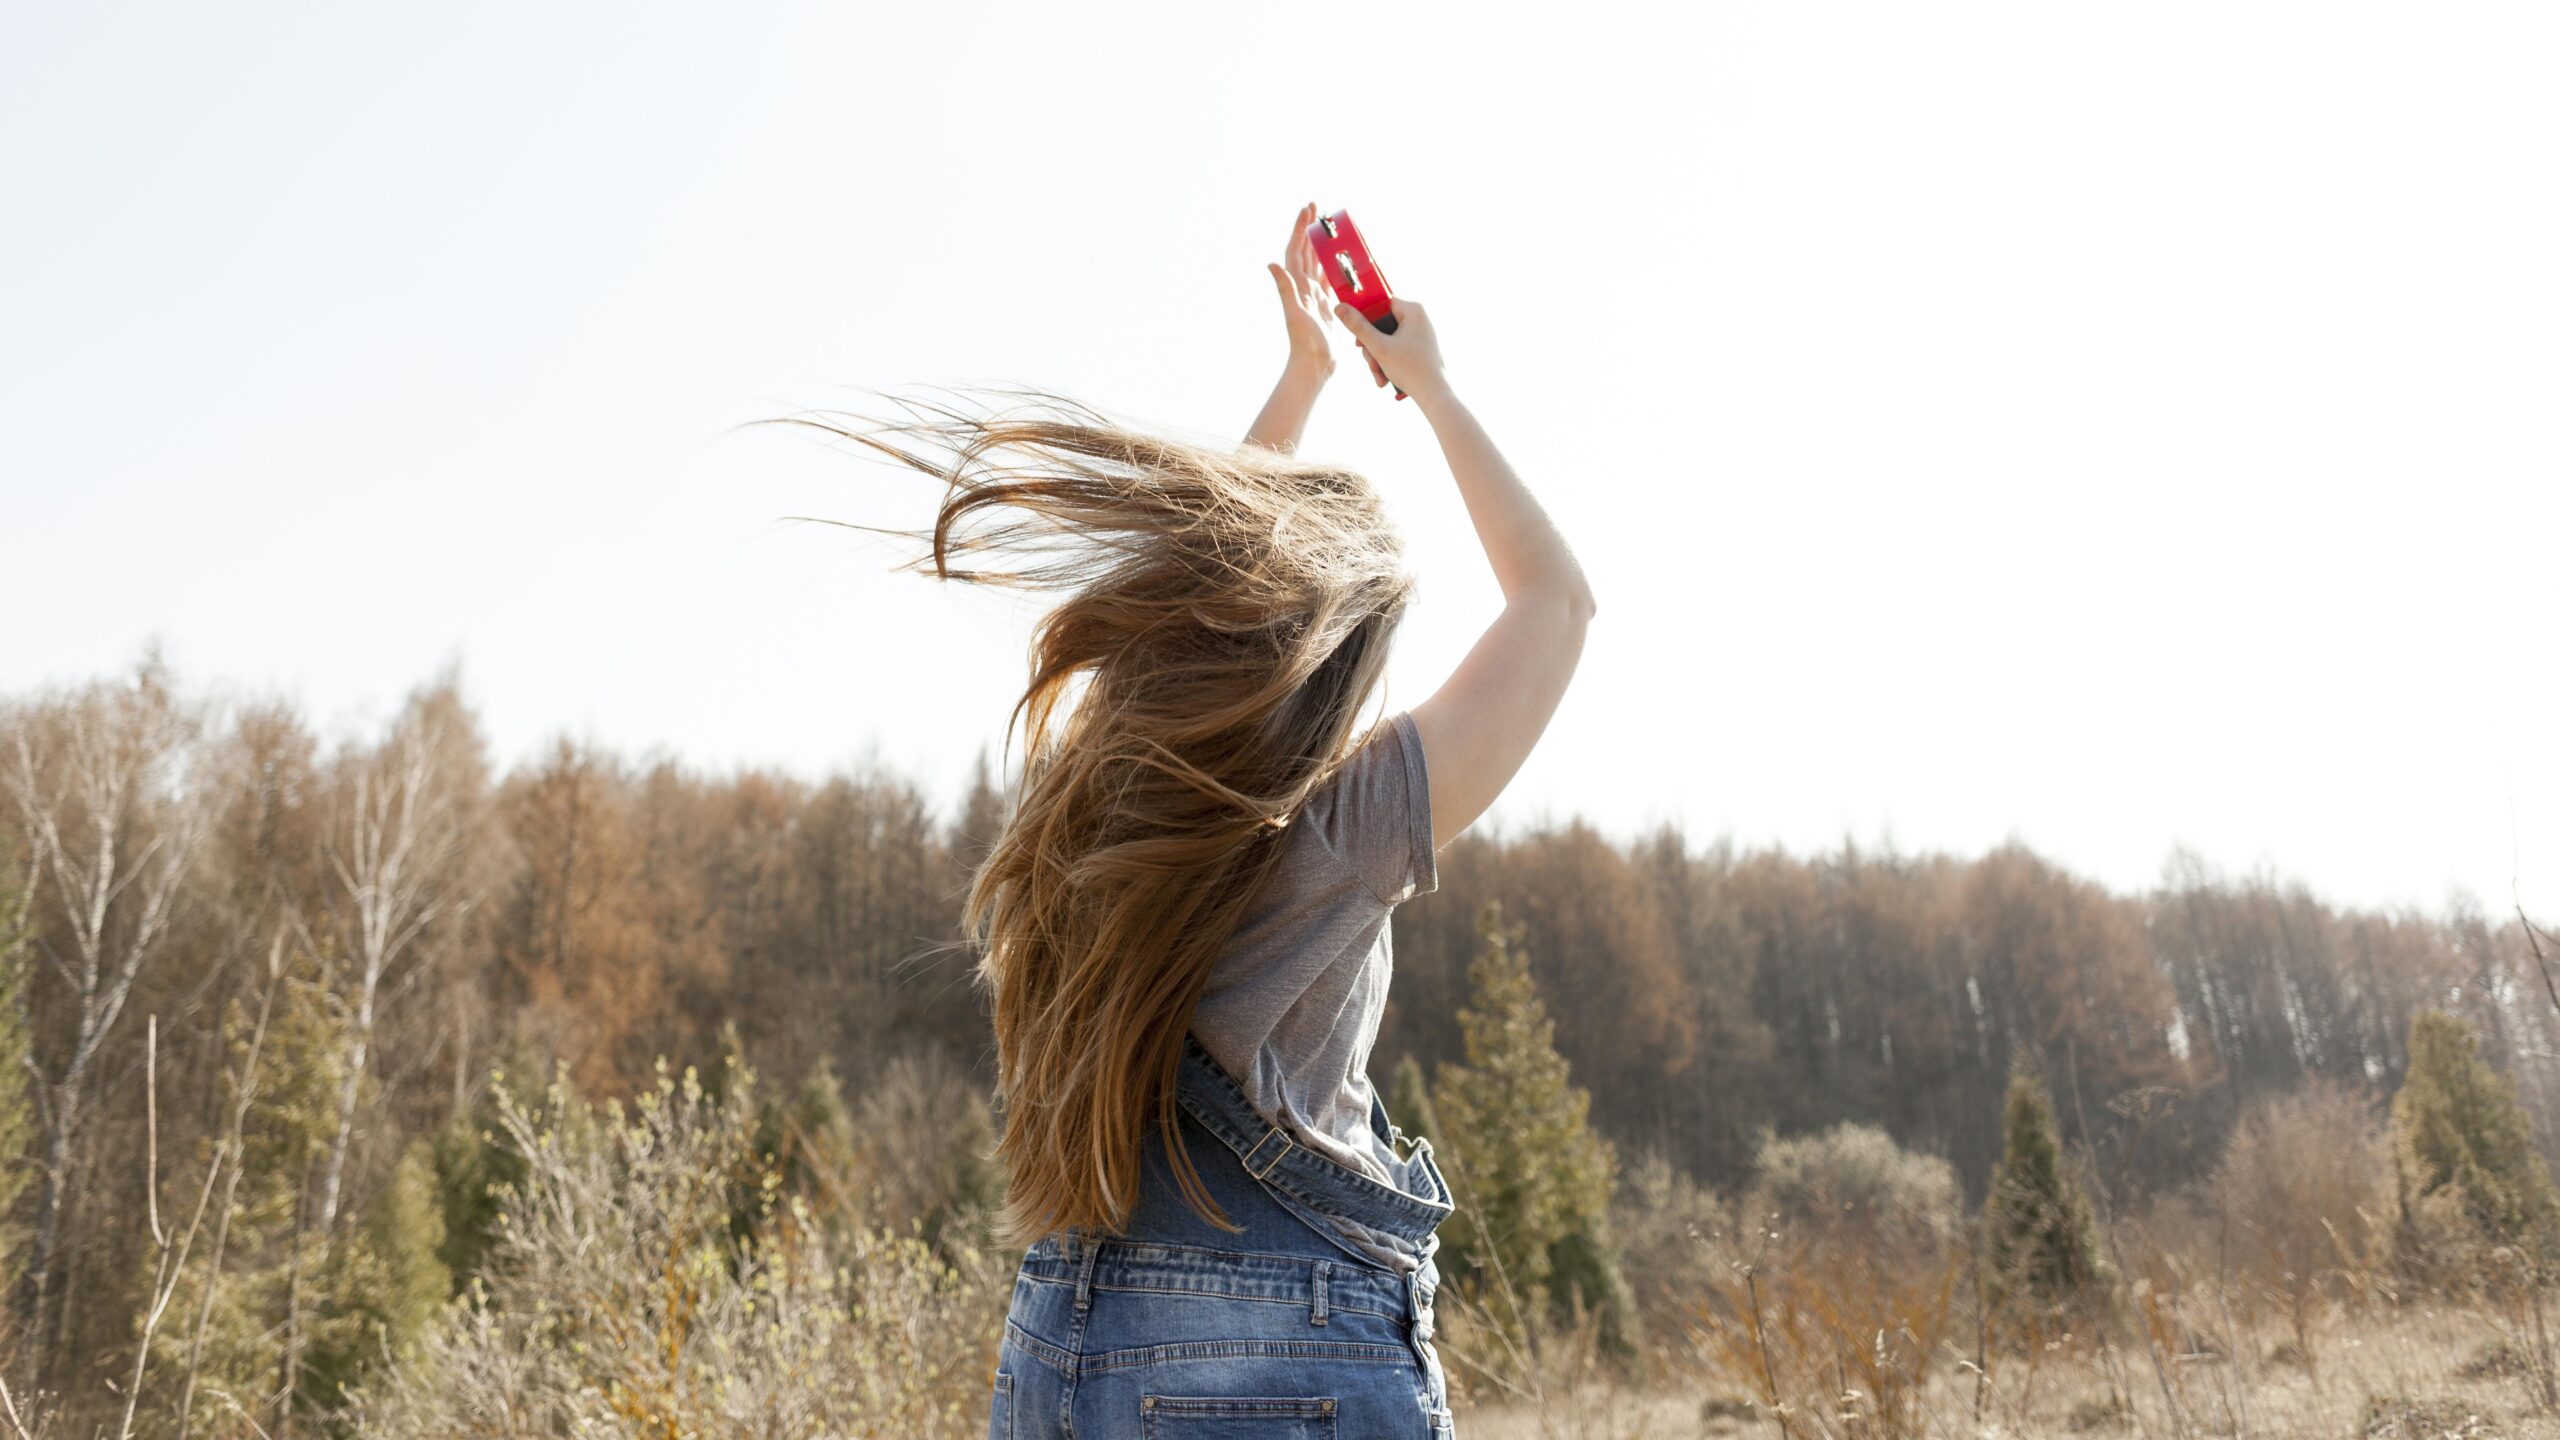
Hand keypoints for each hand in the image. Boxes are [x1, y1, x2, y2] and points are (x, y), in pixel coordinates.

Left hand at [1267, 201, 1337, 374]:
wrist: (1314, 365)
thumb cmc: (1305, 342)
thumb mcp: (1295, 314)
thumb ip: (1285, 289)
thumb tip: (1271, 264)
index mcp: (1297, 285)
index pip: (1296, 250)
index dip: (1300, 229)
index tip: (1307, 209)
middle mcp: (1304, 287)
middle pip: (1307, 251)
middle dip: (1311, 229)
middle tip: (1318, 209)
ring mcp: (1315, 295)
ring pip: (1318, 262)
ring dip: (1322, 244)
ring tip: (1329, 227)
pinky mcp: (1326, 305)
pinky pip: (1330, 279)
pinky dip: (1335, 265)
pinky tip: (1342, 259)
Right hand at [1333, 297, 1447, 401]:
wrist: (1435, 395)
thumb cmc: (1411, 370)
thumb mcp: (1379, 348)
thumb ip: (1358, 327)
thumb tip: (1339, 308)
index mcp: (1412, 310)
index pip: (1379, 303)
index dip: (1364, 317)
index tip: (1356, 334)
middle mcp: (1417, 317)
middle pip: (1380, 324)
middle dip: (1371, 347)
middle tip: (1370, 362)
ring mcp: (1419, 332)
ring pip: (1386, 339)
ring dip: (1377, 358)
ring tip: (1379, 376)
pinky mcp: (1418, 346)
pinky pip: (1395, 348)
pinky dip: (1388, 362)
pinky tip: (1386, 379)